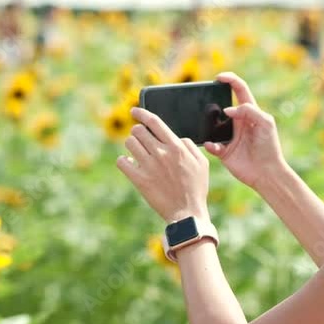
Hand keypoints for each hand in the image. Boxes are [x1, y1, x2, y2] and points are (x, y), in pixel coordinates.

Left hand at [117, 107, 210, 223]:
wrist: (187, 213)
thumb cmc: (196, 188)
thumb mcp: (201, 164)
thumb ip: (190, 146)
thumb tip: (177, 138)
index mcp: (176, 147)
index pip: (154, 122)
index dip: (141, 113)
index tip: (134, 110)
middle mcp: (161, 153)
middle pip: (138, 131)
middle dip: (138, 132)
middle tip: (141, 139)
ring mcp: (149, 166)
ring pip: (129, 143)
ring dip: (132, 145)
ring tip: (137, 153)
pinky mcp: (140, 180)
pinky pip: (122, 162)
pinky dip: (124, 161)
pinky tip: (130, 164)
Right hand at [205, 72, 287, 188]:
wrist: (267, 173)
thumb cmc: (269, 146)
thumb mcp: (265, 123)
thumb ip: (249, 111)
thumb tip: (228, 110)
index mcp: (249, 112)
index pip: (239, 90)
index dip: (230, 80)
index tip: (219, 77)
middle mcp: (237, 122)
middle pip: (221, 105)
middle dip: (211, 101)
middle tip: (205, 101)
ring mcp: (229, 136)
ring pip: (212, 125)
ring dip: (206, 124)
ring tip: (205, 124)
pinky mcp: (223, 151)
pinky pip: (211, 144)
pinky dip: (210, 144)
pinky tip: (213, 145)